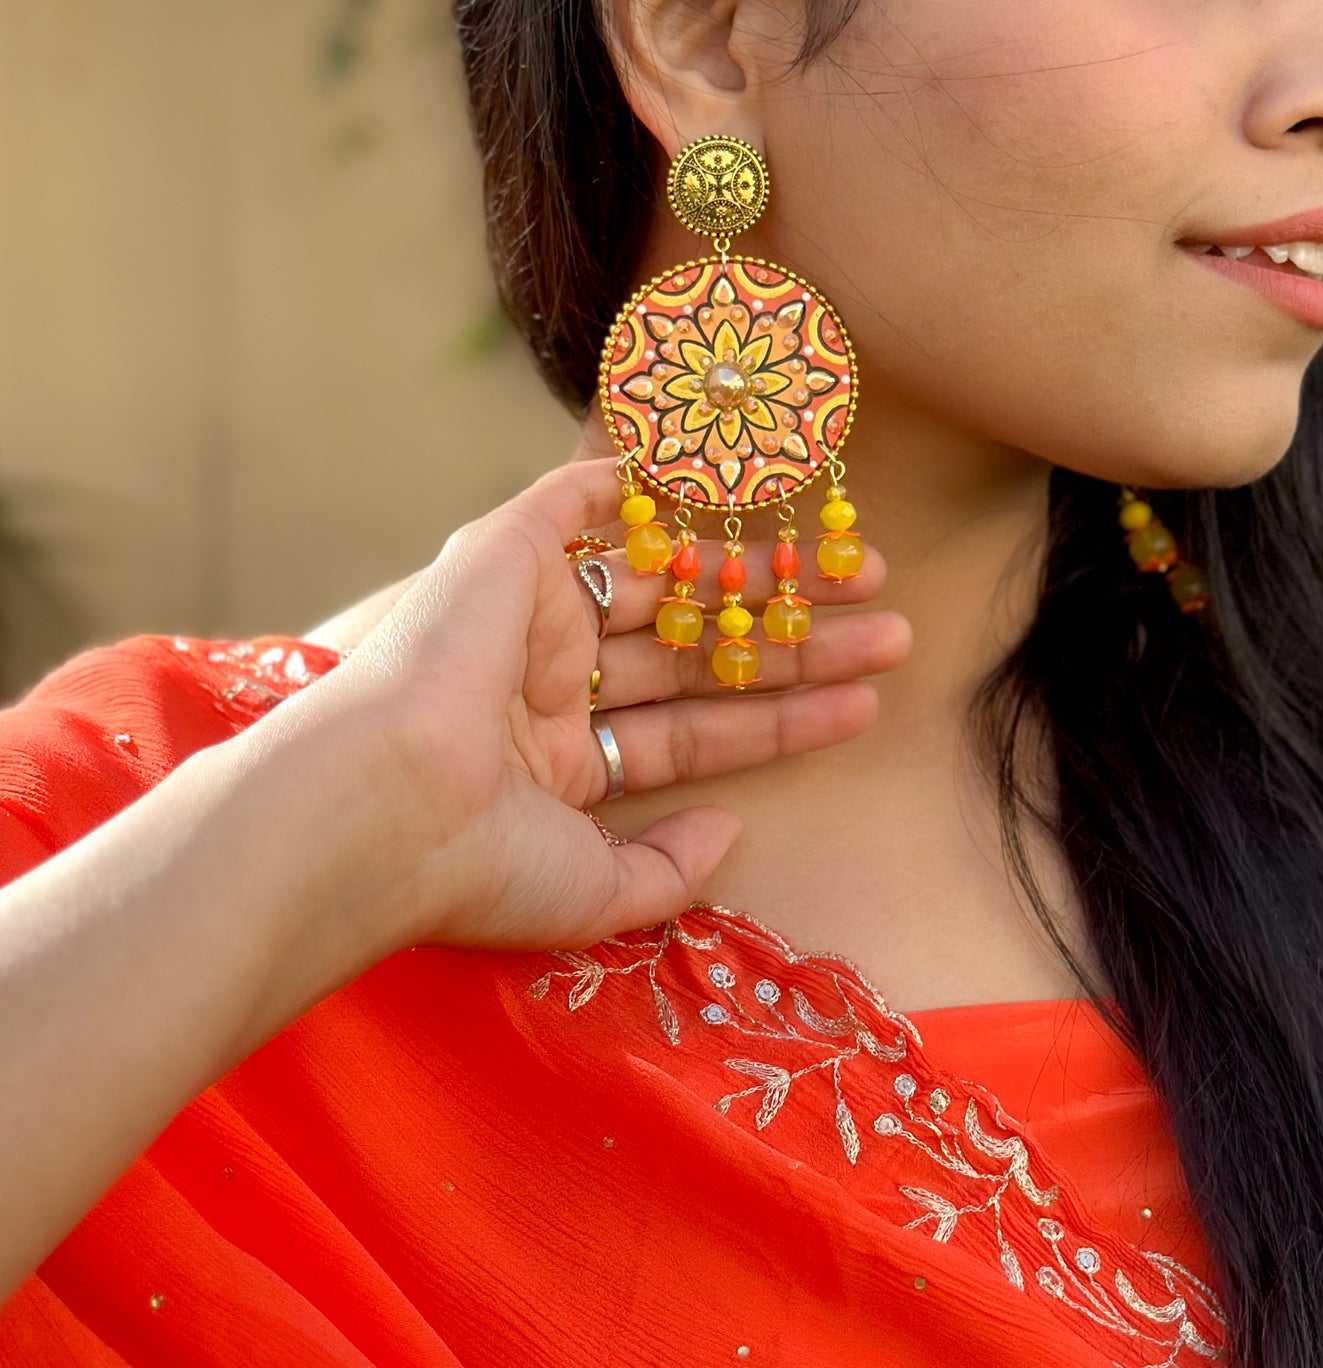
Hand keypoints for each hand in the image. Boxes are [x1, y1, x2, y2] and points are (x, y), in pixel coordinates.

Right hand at [287, 456, 910, 952]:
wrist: (387, 804)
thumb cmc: (481, 867)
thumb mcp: (594, 893)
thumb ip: (668, 870)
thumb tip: (729, 832)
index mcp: (558, 763)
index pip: (695, 732)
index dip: (781, 718)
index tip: (863, 706)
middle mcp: (546, 685)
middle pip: (699, 653)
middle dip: (797, 641)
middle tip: (890, 628)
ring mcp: (528, 617)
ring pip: (670, 585)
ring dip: (763, 573)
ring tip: (867, 571)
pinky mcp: (505, 556)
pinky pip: (580, 501)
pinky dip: (641, 478)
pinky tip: (729, 474)